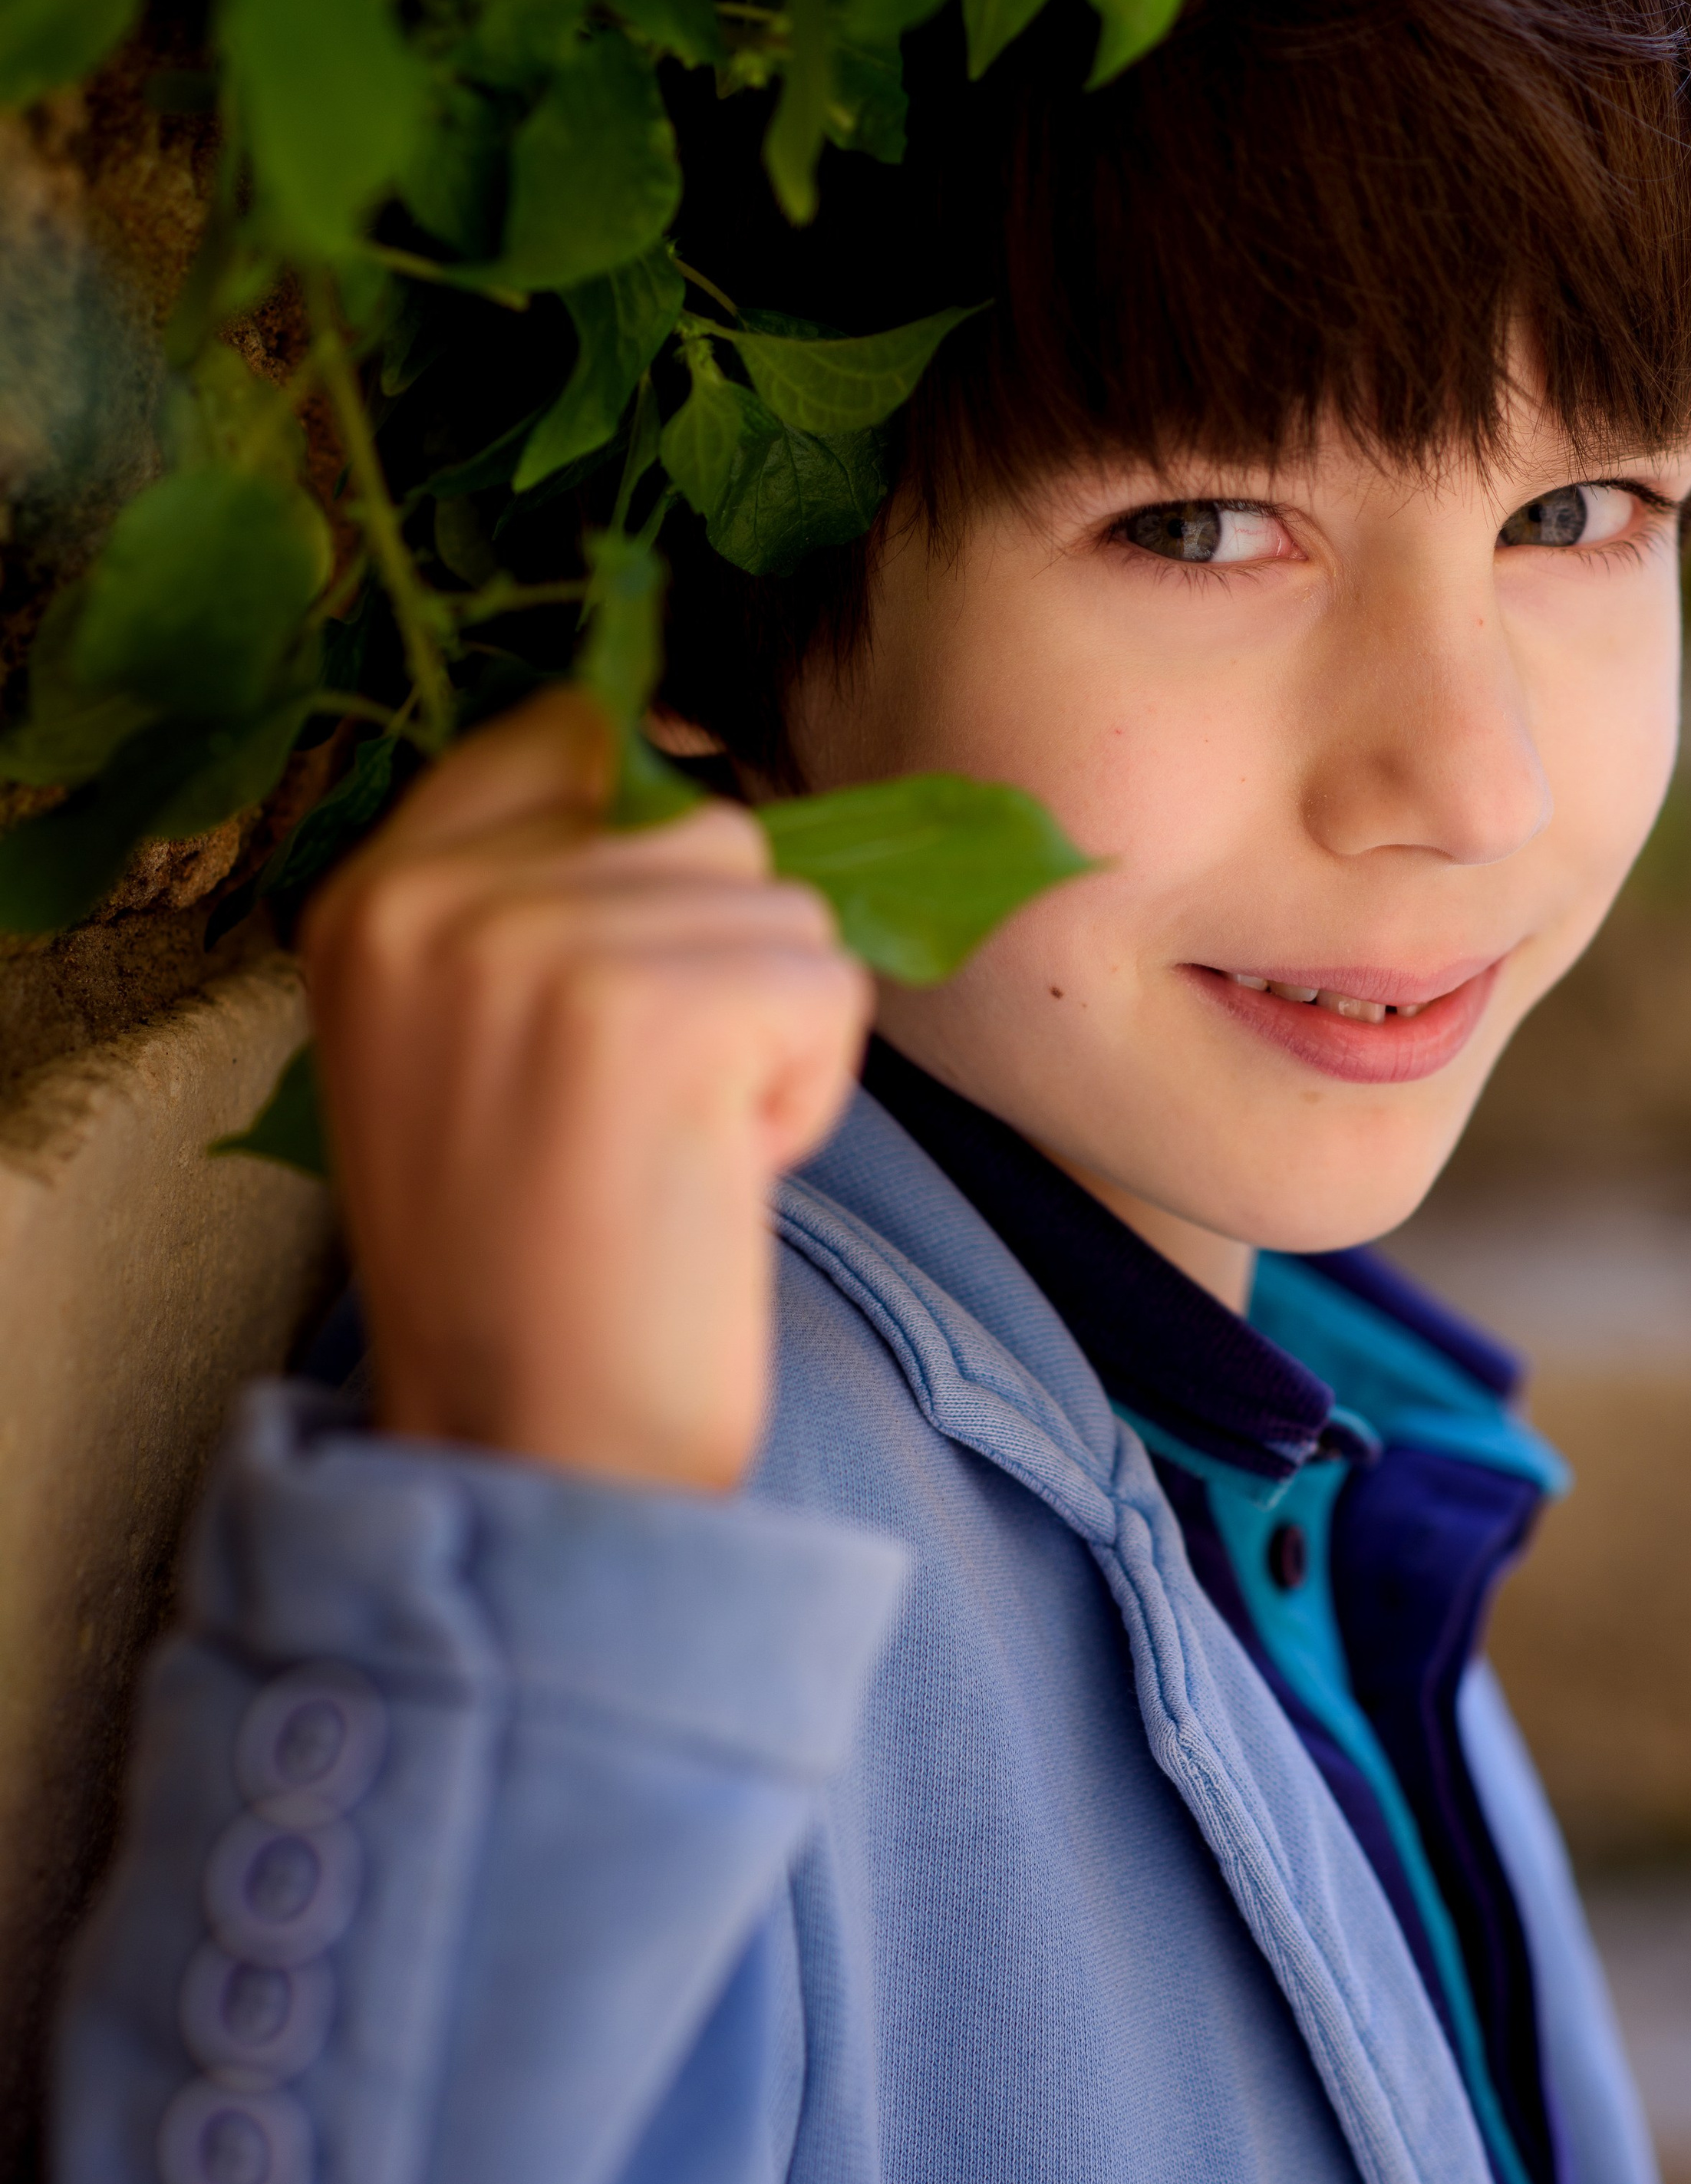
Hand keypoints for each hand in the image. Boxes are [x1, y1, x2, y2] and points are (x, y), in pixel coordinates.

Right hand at [300, 689, 871, 1491]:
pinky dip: (809, 1095)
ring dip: (773, 1034)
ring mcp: (536, 948)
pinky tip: (713, 1181)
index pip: (573, 735)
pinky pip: (828, 988)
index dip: (654, 843)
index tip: (632, 994)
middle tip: (642, 1114)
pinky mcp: (653, 1016)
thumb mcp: (465, 1033)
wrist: (528, 1448)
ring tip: (672, 1150)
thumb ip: (539, 889)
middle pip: (707, 821)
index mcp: (369, 891)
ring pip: (785, 905)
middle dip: (723, 964)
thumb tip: (698, 753)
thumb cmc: (529, 1255)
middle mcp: (432, 898)